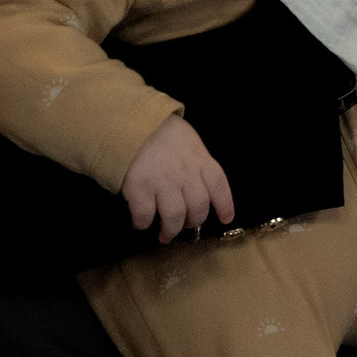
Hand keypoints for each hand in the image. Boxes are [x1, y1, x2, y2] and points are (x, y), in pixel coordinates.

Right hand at [120, 114, 233, 241]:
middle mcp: (186, 174)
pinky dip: (143, 223)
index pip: (219, 186)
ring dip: (170, 231)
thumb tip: (198, 186)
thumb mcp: (189, 141)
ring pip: (174, 218)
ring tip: (165, 235)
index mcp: (200, 160)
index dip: (225, 205)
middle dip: (194, 222)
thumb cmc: (161, 131)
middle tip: (186, 226)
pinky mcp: (140, 189)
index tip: (226, 218)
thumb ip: (197, 162)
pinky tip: (141, 222)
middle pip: (198, 208)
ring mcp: (163, 183)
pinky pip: (145, 215)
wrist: (131, 121)